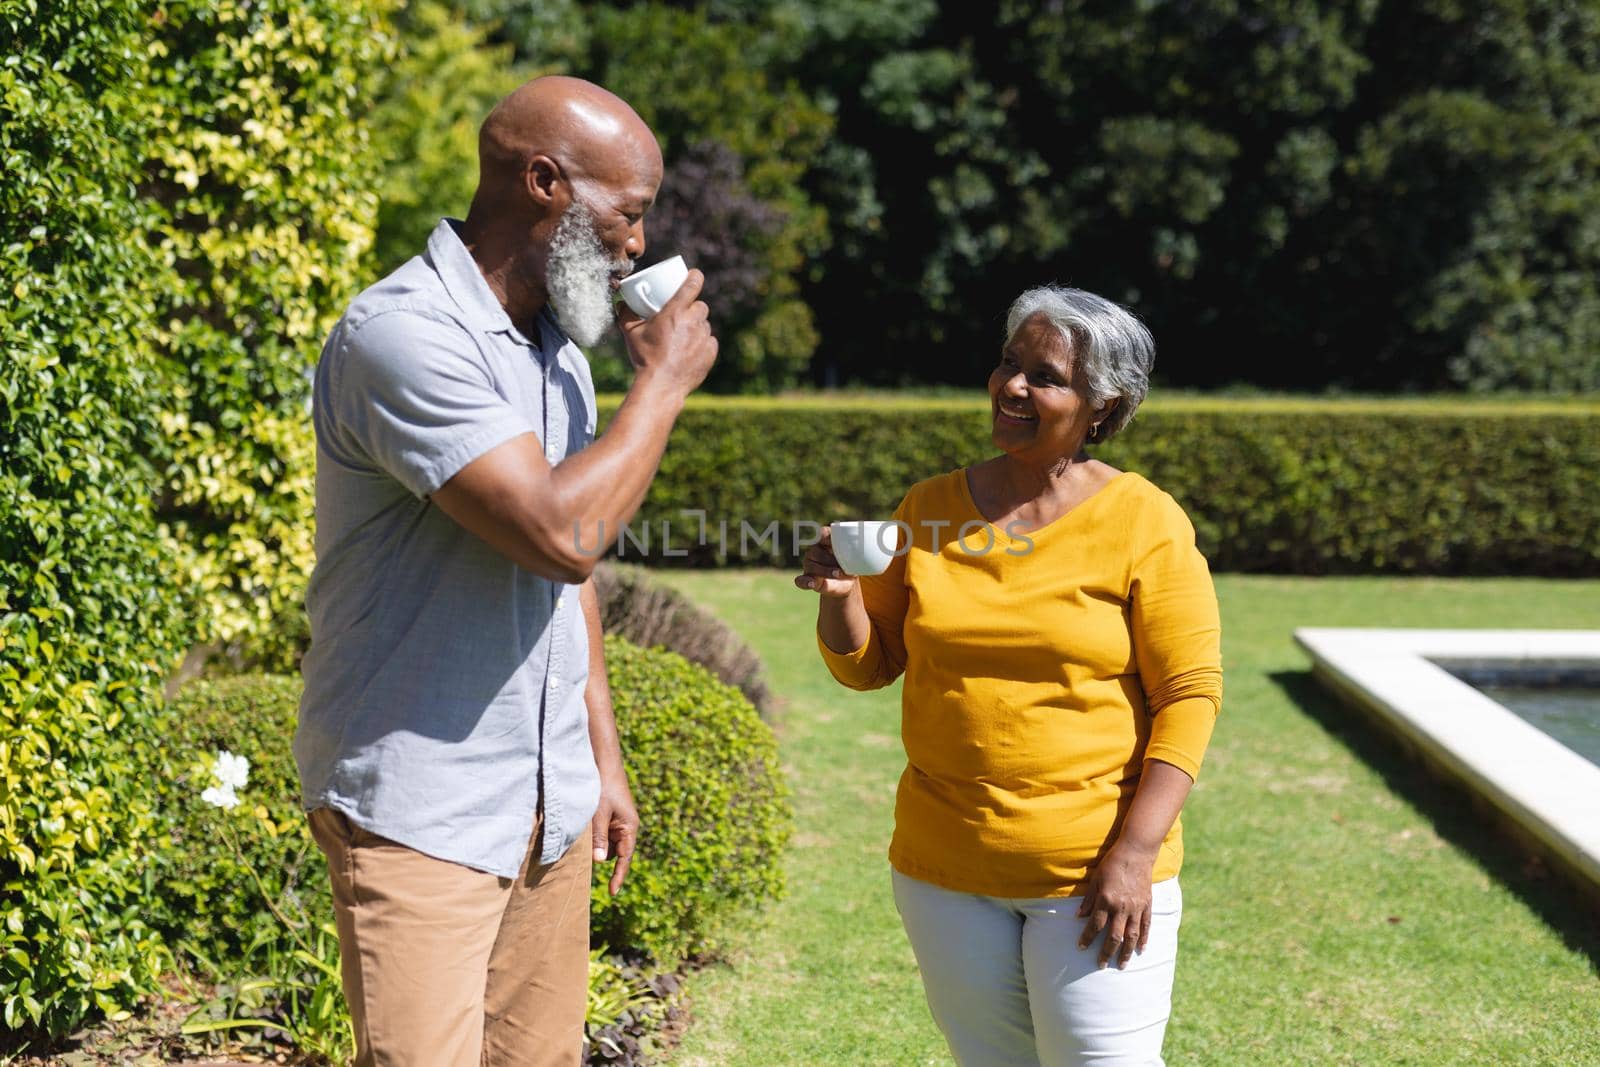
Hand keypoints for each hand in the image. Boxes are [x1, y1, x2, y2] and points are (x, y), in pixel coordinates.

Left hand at [590, 767, 638, 895]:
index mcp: (629, 828)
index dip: (618, 876)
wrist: (604, 764)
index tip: (612, 893)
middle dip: (601, 855)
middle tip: (585, 853)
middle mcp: (626, 828)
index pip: (625, 858)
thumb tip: (600, 862)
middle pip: (614, 853)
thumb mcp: (599, 814)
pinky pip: (601, 834)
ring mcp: (617, 823)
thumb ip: (599, 838)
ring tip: (585, 831)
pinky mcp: (608, 818)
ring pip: (605, 844)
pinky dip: (593, 836)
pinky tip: (584, 827)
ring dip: (595, 844)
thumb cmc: (604, 788)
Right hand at [618, 269, 717, 398]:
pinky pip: (710, 341)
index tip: (693, 276)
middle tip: (681, 316)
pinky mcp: (710, 352)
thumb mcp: (630, 333)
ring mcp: (704, 337)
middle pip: (700, 305)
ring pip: (705, 324)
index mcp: (675, 311)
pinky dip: (702, 343)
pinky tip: (692, 349)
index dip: (695, 276)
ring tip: (685, 334)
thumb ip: (625, 314)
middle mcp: (693, 321)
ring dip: (697, 326)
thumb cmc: (645, 357)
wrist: (660, 385)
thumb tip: (621, 303)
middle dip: (692, 308)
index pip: (693, 283)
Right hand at [792, 525, 858, 598]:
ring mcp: (809, 565)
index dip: (823, 533)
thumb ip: (858, 552)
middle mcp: (814, 551)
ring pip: (811, 565)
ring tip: (837, 574)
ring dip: (824, 571)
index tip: (824, 534)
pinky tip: (812, 583)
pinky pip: (801, 580)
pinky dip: (805, 582)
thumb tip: (870, 547)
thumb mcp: (856, 559)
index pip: (822, 534)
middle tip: (842, 566)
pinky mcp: (807, 579)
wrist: (846, 584)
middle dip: (829, 559)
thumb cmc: (850, 566)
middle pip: (815, 551)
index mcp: (826, 541)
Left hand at [1075, 843, 1157, 968]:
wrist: (1135, 852)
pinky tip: (1141, 950)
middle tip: (1101, 966)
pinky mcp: (1147, 905)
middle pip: (1114, 936)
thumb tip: (1078, 917)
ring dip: (1126, 952)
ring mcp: (1136, 907)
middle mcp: (1122, 907)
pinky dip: (1144, 939)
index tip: (1081, 948)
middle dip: (1107, 952)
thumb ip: (1088, 900)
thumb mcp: (1095, 879)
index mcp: (1106, 900)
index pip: (1095, 925)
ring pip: (1132, 936)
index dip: (1087, 938)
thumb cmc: (1112, 864)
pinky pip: (1146, 926)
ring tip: (1122, 965)